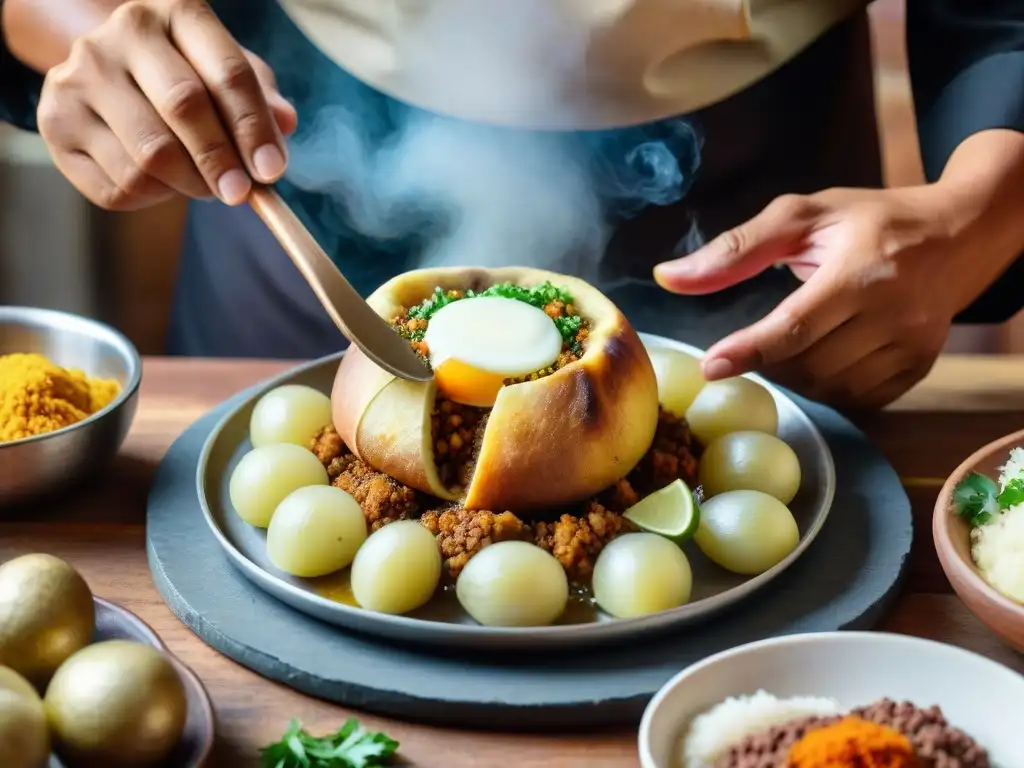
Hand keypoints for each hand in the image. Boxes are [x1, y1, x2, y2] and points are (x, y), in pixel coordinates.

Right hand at [36, 0, 297, 210]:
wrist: (109, 73)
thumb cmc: (185, 76)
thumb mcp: (226, 75)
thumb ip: (261, 98)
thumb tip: (285, 122)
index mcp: (174, 13)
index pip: (227, 73)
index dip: (254, 129)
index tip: (271, 171)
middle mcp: (119, 35)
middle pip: (184, 108)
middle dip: (221, 161)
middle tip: (239, 193)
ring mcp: (77, 77)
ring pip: (149, 157)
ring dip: (188, 185)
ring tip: (201, 183)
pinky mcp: (54, 123)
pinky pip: (119, 186)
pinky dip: (152, 198)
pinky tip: (161, 182)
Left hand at [654, 186, 969, 408]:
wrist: (958, 233)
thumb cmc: (870, 220)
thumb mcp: (803, 216)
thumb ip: (736, 249)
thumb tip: (668, 277)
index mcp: (861, 270)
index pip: (795, 326)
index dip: (749, 350)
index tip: (711, 367)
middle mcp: (893, 313)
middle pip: (809, 364)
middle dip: (768, 361)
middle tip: (753, 343)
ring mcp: (912, 345)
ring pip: (831, 388)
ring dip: (795, 376)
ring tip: (789, 345)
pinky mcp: (920, 366)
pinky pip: (859, 398)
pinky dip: (828, 388)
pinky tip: (821, 358)